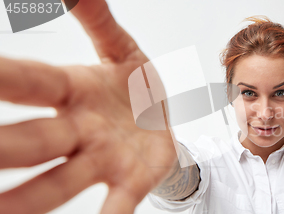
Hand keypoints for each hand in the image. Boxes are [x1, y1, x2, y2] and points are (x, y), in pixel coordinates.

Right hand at [0, 1, 177, 212]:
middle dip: (4, 147)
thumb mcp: (120, 49)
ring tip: (2, 212)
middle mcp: (78, 130)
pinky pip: (116, 204)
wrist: (164, 120)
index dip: (0, 79)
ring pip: (61, 180)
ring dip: (30, 199)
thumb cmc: (134, 85)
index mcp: (72, 91)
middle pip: (36, 139)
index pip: (29, 83)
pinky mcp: (131, 180)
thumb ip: (98, 19)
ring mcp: (103, 159)